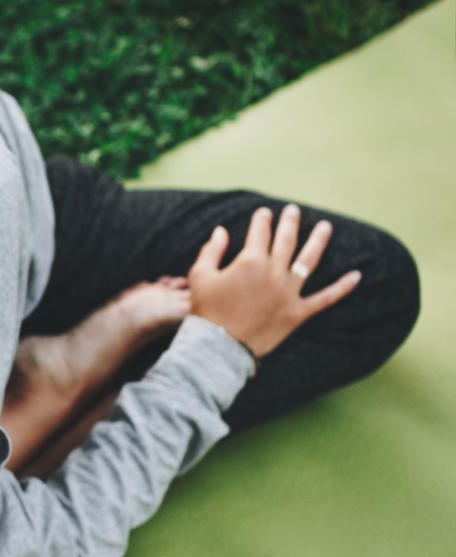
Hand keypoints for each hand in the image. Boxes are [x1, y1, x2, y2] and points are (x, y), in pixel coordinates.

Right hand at [189, 205, 360, 357]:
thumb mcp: (200, 276)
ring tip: (326, 227)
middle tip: (293, 210)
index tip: (264, 213)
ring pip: (309, 260)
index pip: (260, 232)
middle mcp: (274, 272)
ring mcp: (289, 292)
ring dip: (318, 241)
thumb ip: (211, 250)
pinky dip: (342, 287)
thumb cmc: (206, 311)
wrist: (219, 346)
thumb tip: (221, 231)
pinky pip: (326, 298)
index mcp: (250, 261)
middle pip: (287, 240)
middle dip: (290, 222)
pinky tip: (356, 275)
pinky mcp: (298, 312)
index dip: (262, 220)